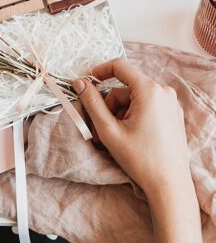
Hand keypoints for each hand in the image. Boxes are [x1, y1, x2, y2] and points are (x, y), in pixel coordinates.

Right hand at [73, 59, 201, 242]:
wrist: (169, 186)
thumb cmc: (140, 159)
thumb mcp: (108, 129)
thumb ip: (92, 102)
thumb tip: (80, 82)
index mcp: (149, 90)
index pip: (119, 66)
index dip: (99, 71)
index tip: (87, 83)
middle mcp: (163, 92)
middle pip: (124, 88)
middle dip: (109, 106)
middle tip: (101, 129)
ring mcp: (170, 103)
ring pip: (133, 99)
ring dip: (119, 114)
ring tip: (115, 138)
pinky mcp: (172, 114)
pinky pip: (145, 106)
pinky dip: (132, 117)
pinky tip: (129, 136)